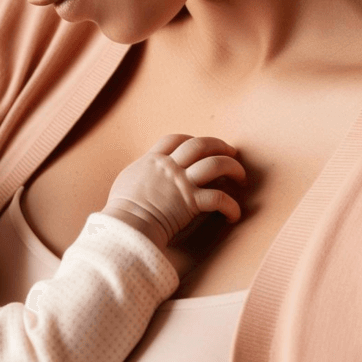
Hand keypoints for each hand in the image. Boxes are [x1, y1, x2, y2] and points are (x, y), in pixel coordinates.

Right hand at [102, 134, 245, 250]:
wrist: (126, 222)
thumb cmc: (121, 207)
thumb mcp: (126, 180)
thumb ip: (140, 172)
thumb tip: (144, 174)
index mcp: (153, 160)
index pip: (175, 139)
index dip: (190, 139)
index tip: (200, 145)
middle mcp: (170, 166)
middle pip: (200, 145)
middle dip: (219, 145)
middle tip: (231, 152)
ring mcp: (182, 183)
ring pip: (216, 164)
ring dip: (233, 168)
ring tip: (240, 177)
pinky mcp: (192, 202)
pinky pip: (219, 199)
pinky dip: (231, 206)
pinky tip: (233, 215)